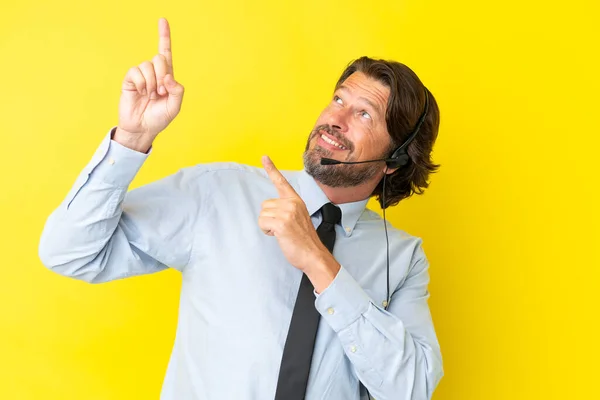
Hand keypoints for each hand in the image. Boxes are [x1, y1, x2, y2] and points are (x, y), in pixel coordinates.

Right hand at [115, 18, 184, 151]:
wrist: (143, 128)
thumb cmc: (159, 118)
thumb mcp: (175, 106)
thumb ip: (177, 90)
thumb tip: (167, 75)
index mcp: (167, 77)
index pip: (166, 53)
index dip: (164, 36)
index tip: (162, 20)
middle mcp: (154, 73)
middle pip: (159, 58)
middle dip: (162, 75)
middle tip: (160, 93)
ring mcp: (141, 76)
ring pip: (148, 65)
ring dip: (151, 83)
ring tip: (150, 96)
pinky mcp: (130, 80)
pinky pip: (136, 72)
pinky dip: (141, 84)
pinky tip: (140, 93)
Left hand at [259, 156, 333, 272]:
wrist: (314, 255)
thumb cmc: (304, 240)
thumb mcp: (298, 218)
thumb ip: (287, 210)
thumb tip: (272, 210)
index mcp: (296, 201)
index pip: (281, 182)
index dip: (271, 169)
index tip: (264, 157)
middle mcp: (292, 203)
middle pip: (265, 205)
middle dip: (269, 218)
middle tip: (283, 228)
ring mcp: (287, 212)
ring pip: (262, 215)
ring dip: (268, 226)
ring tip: (282, 233)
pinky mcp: (282, 223)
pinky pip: (262, 223)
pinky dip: (266, 231)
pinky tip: (278, 235)